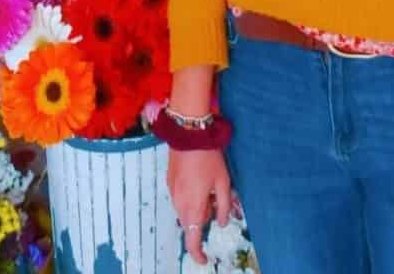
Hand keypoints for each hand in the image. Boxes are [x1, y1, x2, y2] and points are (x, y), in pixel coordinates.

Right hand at [167, 148, 232, 264]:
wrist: (188, 134)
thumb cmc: (209, 158)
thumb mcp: (223, 182)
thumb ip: (223, 206)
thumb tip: (221, 222)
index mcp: (193, 207)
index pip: (192, 240)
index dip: (198, 253)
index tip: (205, 259)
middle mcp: (179, 203)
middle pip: (189, 224)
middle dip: (202, 221)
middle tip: (215, 203)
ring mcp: (172, 192)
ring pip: (184, 211)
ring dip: (196, 208)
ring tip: (208, 188)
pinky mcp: (169, 182)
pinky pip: (180, 199)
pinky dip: (190, 198)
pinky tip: (198, 180)